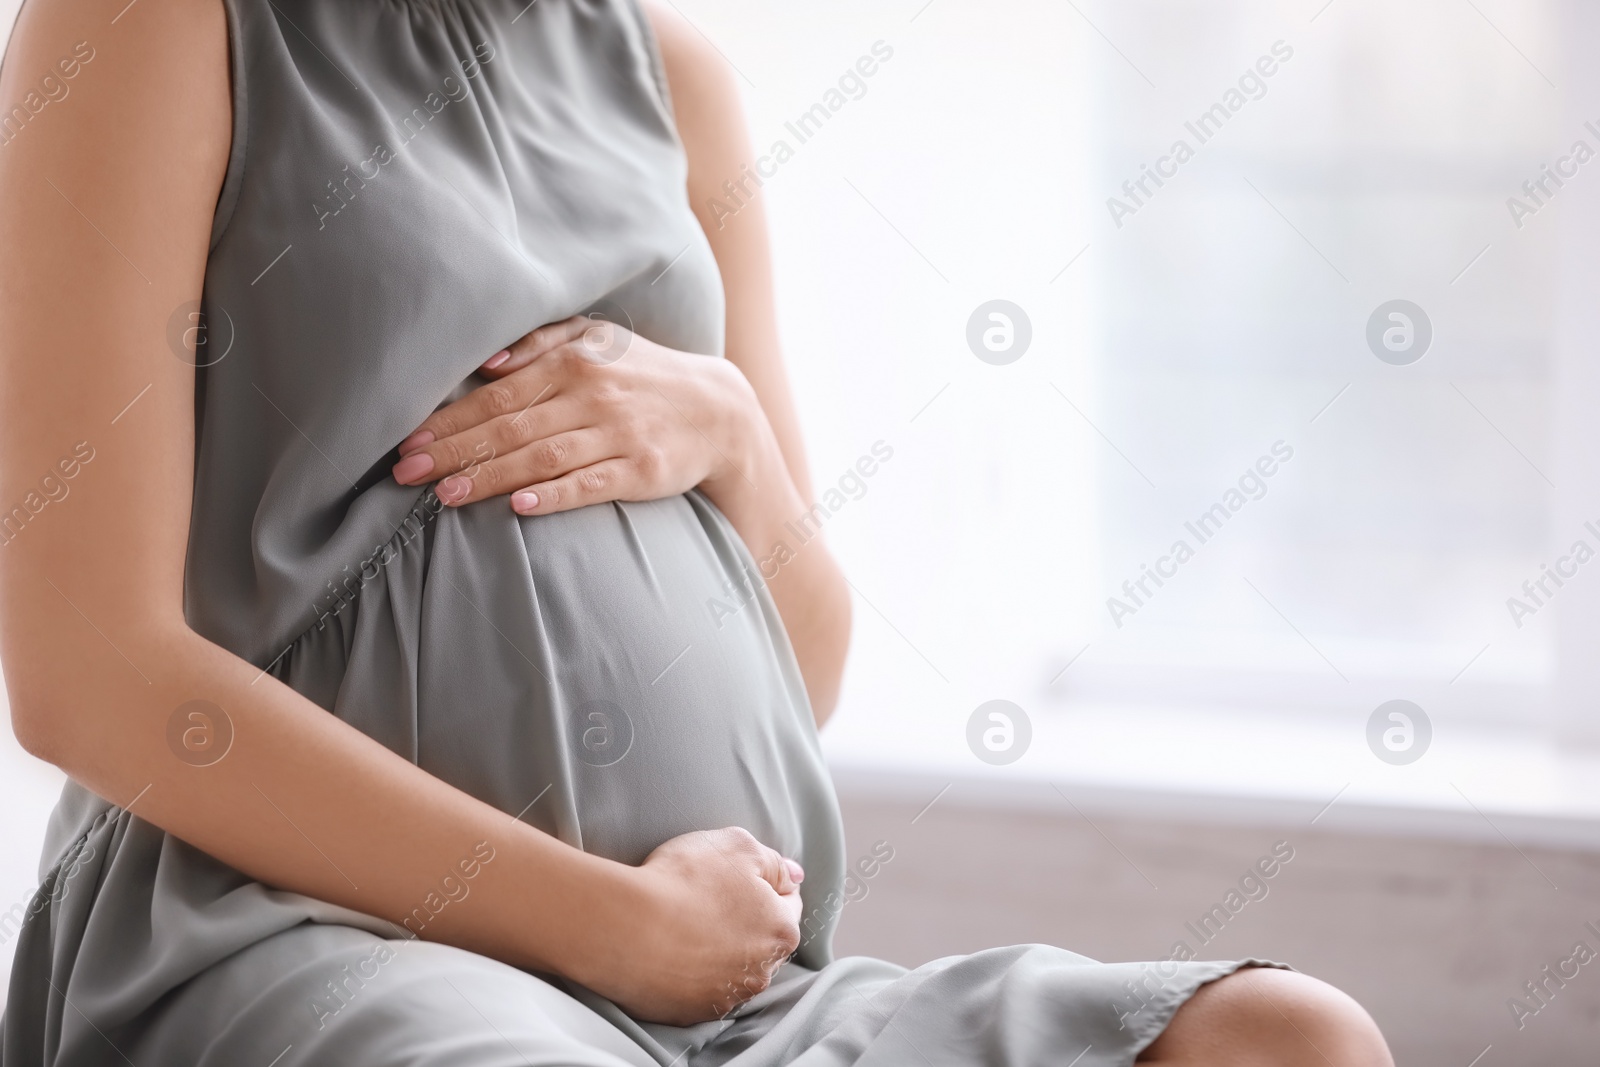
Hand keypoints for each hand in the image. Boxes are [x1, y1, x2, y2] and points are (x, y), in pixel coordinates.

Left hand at [391, 316, 762, 513]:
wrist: (718, 410)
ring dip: (489, 477)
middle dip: (454, 451)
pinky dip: (553, 495)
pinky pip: (589, 484)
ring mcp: (619, 434)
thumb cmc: (642, 375)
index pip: (498, 394)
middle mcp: (593, 394)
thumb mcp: (598, 340)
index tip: (408, 441)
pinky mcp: (642, 470)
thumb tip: (486, 363)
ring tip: (445, 495)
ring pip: (541, 458)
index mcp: (575, 361)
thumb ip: (542, 342)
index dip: (450, 419)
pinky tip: (518, 505)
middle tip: (406, 473)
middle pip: (511, 427)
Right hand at [574, 827, 804, 1025]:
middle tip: (705, 900)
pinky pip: (697, 990)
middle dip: (742, 922)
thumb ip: (774, 862)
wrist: (627, 926)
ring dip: (717, 952)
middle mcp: (762, 972)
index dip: (761, 885)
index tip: (732, 878)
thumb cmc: (684, 880)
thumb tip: (794, 876)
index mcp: (781, 931)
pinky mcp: (691, 1014)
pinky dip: (688, 974)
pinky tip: (669, 952)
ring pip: (731, 969)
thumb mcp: (737, 845)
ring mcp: (726, 998)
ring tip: (683, 927)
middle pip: (760, 941)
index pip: (787, 904)